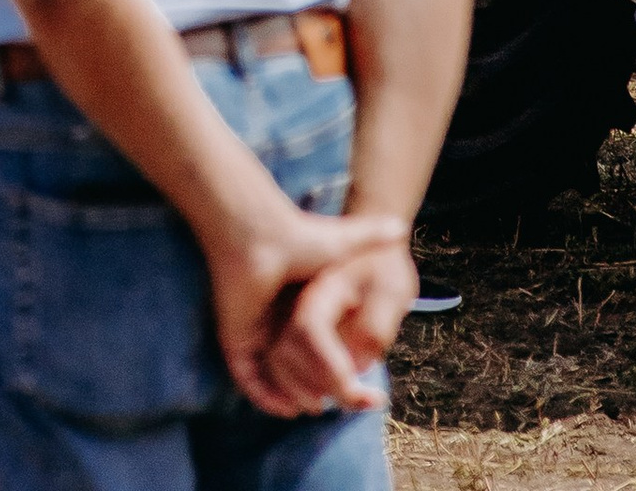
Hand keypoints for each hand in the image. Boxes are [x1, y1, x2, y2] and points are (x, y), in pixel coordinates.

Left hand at [206, 202, 409, 417]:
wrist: (257, 231)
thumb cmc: (301, 236)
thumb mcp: (344, 241)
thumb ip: (371, 236)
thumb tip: (399, 228)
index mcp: (301, 307)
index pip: (320, 349)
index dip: (340, 371)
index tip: (363, 388)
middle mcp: (278, 321)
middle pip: (297, 369)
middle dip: (319, 390)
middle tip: (345, 402)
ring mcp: (255, 331)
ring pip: (273, 378)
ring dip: (293, 397)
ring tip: (317, 407)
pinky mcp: (236, 338)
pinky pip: (247, 377)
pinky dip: (264, 395)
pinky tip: (287, 406)